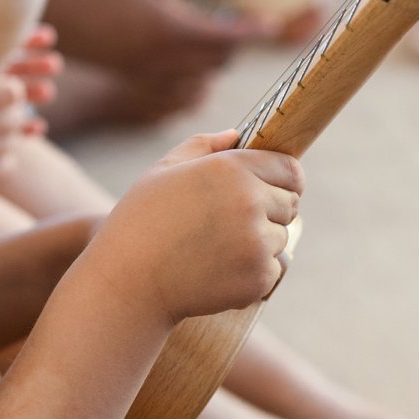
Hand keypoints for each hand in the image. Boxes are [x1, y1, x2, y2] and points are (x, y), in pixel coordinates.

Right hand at [45, 0, 271, 79]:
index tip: (272, 24)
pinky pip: (175, 78)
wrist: (43, 13)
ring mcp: (146, 69)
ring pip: (197, 74)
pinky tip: (182, 41)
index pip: (225, 38)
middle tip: (242, 21)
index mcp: (167, 29)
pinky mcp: (132, 73)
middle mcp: (161, 57)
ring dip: (212, 57)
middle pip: (216, 62)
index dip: (252, 32)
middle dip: (233, 44)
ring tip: (214, 31)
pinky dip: (189, 64)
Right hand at [83, 130, 303, 325]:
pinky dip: (254, 272)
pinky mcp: (258, 277)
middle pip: (290, 203)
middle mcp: (250, 201)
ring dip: (260, 242)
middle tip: (233, 222)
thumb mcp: (163, 171)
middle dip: (270, 210)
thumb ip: (203, 146)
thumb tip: (236, 135)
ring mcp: (257, 242)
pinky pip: (273, 269)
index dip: (283, 178)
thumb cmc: (139, 222)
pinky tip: (219, 270)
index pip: (290, 169)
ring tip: (218, 248)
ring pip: (281, 238)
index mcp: (230, 168)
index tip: (273, 187)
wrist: (127, 284)